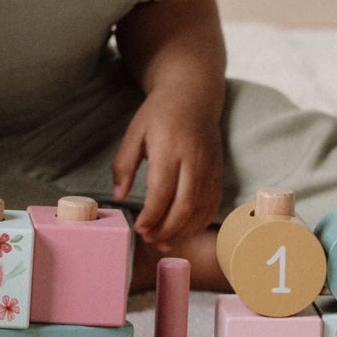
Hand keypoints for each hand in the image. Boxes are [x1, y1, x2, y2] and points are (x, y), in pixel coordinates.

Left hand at [111, 87, 223, 248]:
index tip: (139, 228)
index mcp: (171, 147)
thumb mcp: (134, 132)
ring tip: (164, 241)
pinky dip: (199, 222)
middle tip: (150, 239)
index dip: (151, 215)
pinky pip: (212, 204)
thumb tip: (117, 196)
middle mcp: (195, 159)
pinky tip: (183, 230)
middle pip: (185, 205)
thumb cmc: (159, 113)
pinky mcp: (219, 171)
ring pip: (201, 209)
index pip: (162, 191)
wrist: (194, 95)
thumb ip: (124, 164)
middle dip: (167, 229)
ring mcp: (211, 167)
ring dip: (183, 230)